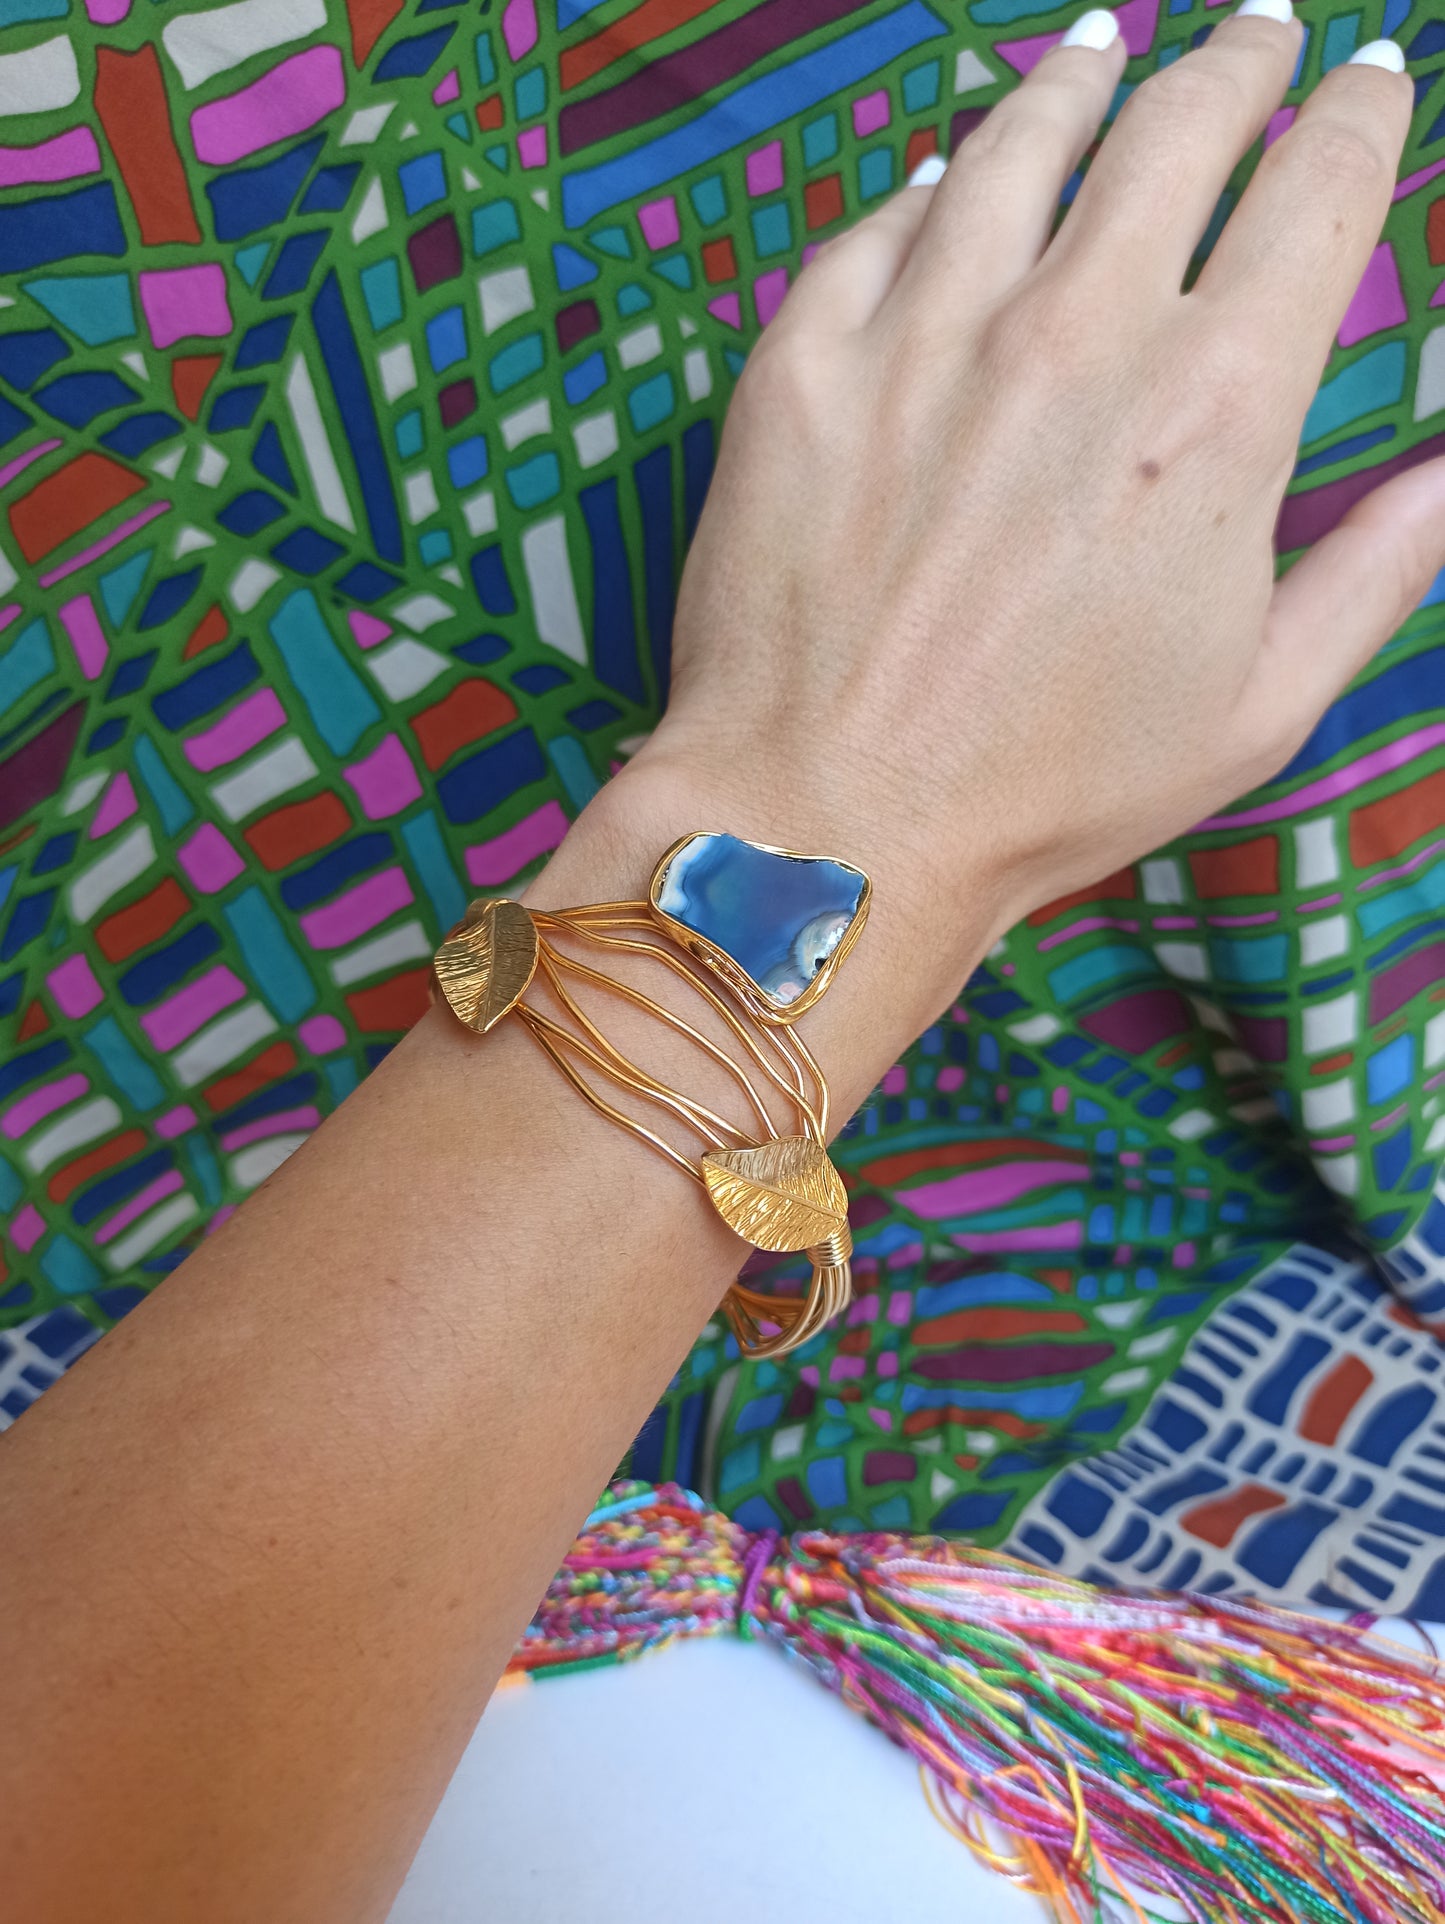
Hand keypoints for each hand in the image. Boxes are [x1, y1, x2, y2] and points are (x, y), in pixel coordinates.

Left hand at [606, 4, 1443, 1037]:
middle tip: (1254, 33)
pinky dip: (930, 185)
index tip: (1372, 81)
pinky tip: (950, 174)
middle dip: (1236, 62)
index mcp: (1212, 408)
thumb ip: (1374, 570)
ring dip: (1079, 79)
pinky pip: (879, 226)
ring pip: (1018, 141)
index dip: (1358, 116)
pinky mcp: (802, 363)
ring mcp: (924, 335)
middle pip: (1177, 130)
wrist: (831, 827)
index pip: (1317, 192)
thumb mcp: (1258, 706)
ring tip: (1103, 50)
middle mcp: (1073, 335)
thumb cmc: (1050, 789)